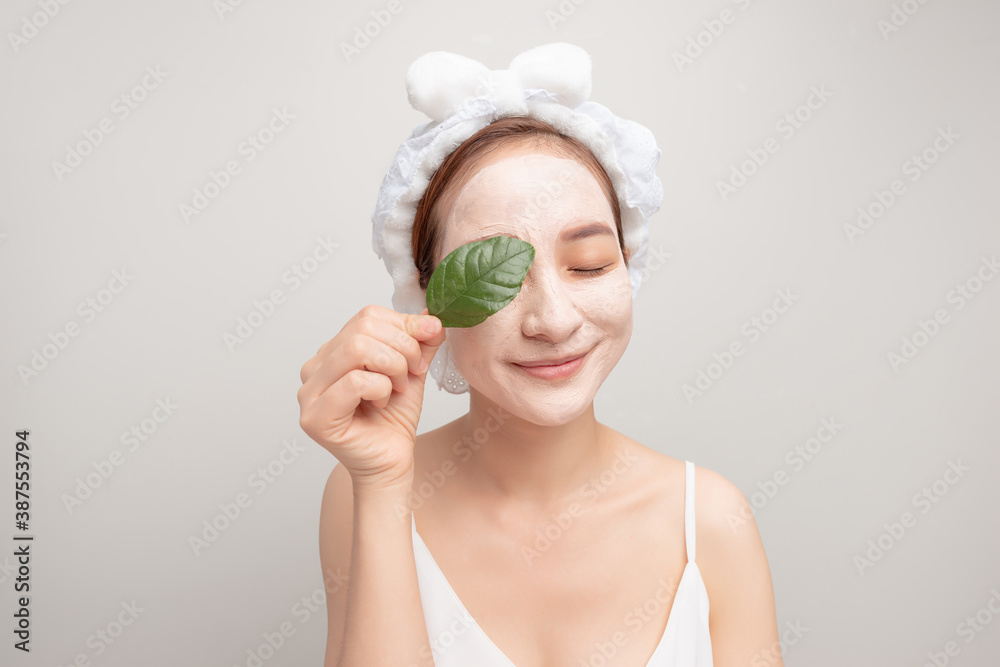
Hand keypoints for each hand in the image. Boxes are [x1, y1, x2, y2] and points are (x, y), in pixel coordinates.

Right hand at [297, 304, 445, 487]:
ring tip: (397, 388)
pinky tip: (382, 404)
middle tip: (414, 372)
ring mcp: (309, 393)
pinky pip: (355, 382)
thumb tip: (431, 316)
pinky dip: (380, 389)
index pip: (367, 316)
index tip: (426, 345)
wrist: (391, 462)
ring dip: (392, 367)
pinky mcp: (315, 417)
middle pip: (362, 329)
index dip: (403, 325)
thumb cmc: (395, 419)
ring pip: (356, 349)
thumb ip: (420, 342)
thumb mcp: (412, 371)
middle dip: (402, 347)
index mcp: (333, 351)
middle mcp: (314, 368)